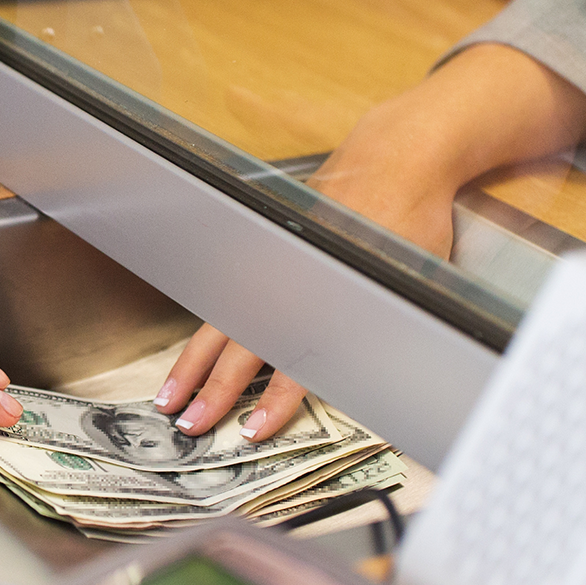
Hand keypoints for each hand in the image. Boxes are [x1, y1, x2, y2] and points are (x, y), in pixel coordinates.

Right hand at [155, 45, 585, 440]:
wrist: (400, 154)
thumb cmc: (413, 218)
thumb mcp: (416, 281)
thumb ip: (390, 331)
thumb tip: (389, 386)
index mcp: (328, 292)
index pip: (294, 361)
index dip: (273, 400)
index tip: (253, 430)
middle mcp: (290, 279)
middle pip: (242, 346)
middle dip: (213, 391)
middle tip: (190, 427)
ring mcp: (273, 262)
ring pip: (222, 324)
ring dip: (193, 365)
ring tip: (170, 398)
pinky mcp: (268, 250)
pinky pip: (228, 300)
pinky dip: (206, 331)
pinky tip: (191, 355)